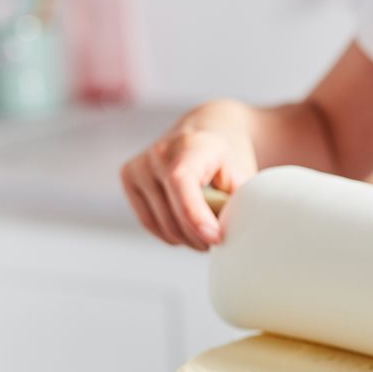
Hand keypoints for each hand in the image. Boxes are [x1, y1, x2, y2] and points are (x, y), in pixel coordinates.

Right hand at [119, 100, 257, 249]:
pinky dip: (169, 234)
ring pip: (160, 223)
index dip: (195, 215)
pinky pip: (148, 221)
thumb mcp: (243, 174)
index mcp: (192, 145)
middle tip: (218, 239)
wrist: (206, 132)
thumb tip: (235, 230)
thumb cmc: (227, 158)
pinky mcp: (129, 177)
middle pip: (172, 212)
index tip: (215, 238)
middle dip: (199, 236)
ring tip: (205, 234)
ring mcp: (140, 164)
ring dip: (186, 239)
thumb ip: (239, 200)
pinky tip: (186, 229)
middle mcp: (160, 151)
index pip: (181, 182)